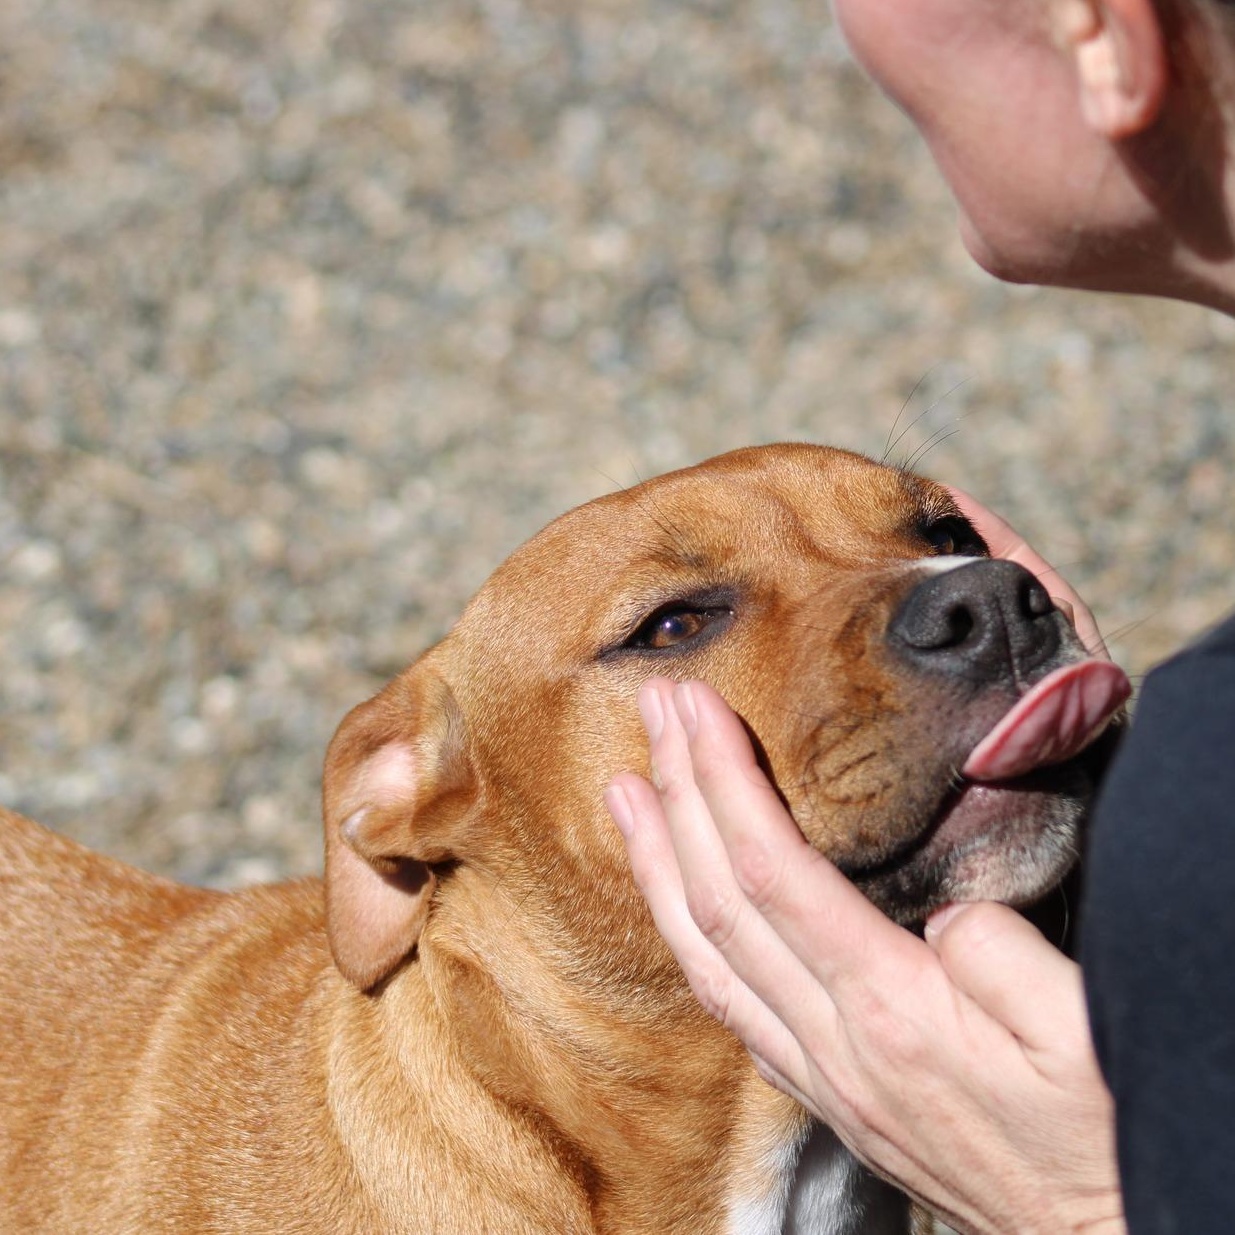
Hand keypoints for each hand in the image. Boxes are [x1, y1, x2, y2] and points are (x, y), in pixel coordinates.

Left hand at [604, 511, 1122, 1233]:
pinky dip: (686, 934)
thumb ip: (999, 954)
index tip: (694, 709)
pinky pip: (726, 1003)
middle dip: (678, 791)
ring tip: (624, 791)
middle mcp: (830, 1040)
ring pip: (704, 953)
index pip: (771, 868)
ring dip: (657, 861)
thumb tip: (938, 913)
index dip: (721, 779)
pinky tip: (672, 899)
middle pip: (719, 896)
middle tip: (650, 709)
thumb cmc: (1100, 1139)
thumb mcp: (1082, 1032)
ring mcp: (817, 1071)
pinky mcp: (824, 1092)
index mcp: (890, 1007)